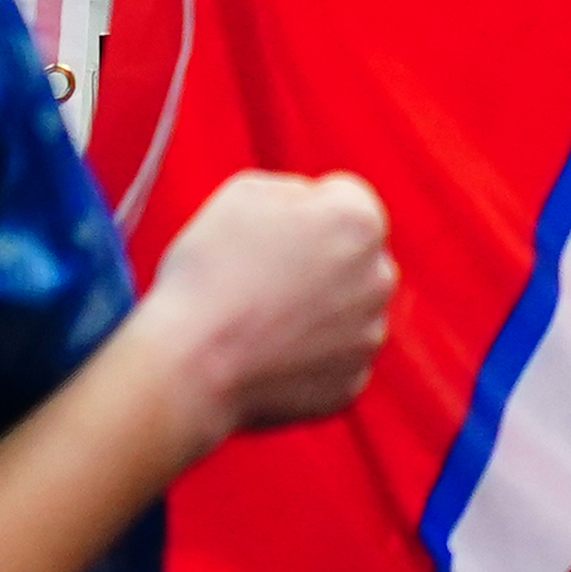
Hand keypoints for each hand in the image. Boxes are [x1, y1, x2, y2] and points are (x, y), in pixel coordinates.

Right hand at [137, 165, 397, 432]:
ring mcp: (368, 335)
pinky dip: (308, 354)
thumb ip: (296, 189)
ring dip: (317, 307)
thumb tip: (313, 206)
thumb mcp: (246, 192)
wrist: (190, 363)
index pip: (342, 198)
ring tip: (260, 317)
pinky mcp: (350, 382)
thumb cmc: (211, 270)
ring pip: (347, 307)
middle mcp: (380, 277)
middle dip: (320, 258)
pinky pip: (334, 356)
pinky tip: (268, 352)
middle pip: (353, 255)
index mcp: (360, 221)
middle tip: (262, 275)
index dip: (300, 209)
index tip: (265, 232)